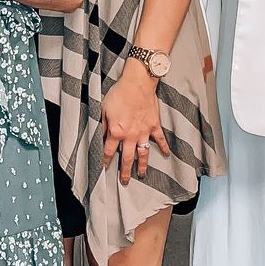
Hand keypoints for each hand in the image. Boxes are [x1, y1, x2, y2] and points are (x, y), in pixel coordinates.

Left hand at [102, 68, 167, 183]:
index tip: (104, 170)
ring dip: (143, 165)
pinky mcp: (154, 125)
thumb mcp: (104, 109)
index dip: (106, 162)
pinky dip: (163, 147)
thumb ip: (102, 125)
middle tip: (125, 182)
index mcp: (116, 132)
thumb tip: (99, 137)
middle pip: (127, 158)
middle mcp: (131, 136)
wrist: (137, 84)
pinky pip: (160, 139)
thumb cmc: (119, 94)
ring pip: (143, 153)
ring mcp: (144, 132)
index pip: (109, 151)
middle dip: (125, 171)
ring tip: (142, 175)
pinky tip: (166, 155)